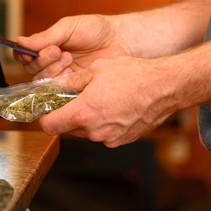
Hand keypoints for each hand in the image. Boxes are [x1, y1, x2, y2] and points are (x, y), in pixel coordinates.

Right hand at [14, 14, 130, 78]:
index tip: (31, 52)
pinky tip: (71, 70)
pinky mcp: (72, 87)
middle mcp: (49, 62)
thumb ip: (45, 36)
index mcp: (45, 46)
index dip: (23, 55)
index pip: (23, 54)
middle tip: (58, 50)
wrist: (121, 40)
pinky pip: (57, 90)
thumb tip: (21, 41)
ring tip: (68, 57)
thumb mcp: (68, 27)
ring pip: (41, 81)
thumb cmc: (96, 29)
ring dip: (52, 69)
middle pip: (30, 69)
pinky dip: (61, 80)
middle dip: (42, 60)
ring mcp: (60, 75)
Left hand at [38, 56, 176, 146]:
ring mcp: (110, 138)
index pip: (50, 126)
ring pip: (86, 131)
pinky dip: (102, 123)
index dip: (44, 118)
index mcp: (83, 113)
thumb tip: (57, 85)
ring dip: (86, 119)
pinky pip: (103, 133)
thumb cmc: (133, 75)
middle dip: (67, 115)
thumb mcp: (96, 70)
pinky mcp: (123, 140)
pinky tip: (111, 106)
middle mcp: (95, 131)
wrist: (166, 86)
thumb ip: (72, 82)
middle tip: (71, 99)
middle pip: (68, 128)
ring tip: (96, 99)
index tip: (45, 111)